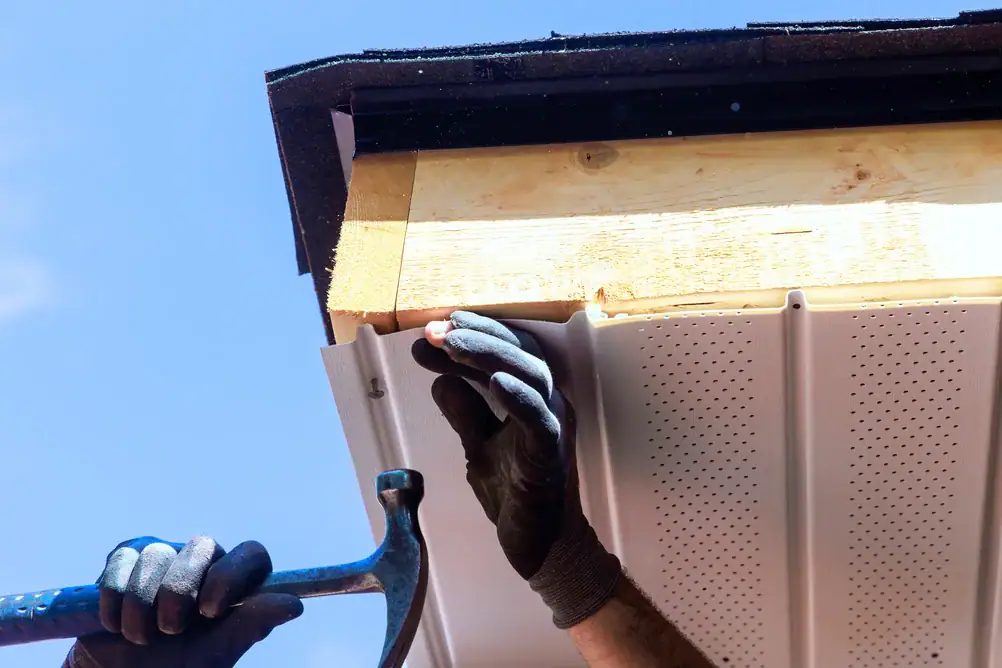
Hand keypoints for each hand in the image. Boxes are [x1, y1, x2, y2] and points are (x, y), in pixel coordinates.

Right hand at [64, 536, 302, 667]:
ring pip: (157, 553)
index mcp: (235, 585)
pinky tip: (115, 625)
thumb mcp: (214, 656)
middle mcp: (205, 563)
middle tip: (171, 630)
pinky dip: (115, 599)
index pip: (252, 554)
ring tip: (142, 637)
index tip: (210, 611)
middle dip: (179, 592)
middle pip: (203, 545)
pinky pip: (122, 560)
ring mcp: (166, 554)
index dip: (232, 575)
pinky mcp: (127, 556)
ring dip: (142, 605)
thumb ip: (250, 627)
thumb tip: (295, 605)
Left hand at [412, 311, 620, 628]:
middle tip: (435, 330)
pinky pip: (538, 419)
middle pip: (519, 352)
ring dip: (489, 354)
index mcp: (531, 397)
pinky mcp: (551, 455)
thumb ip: (464, 413)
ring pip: (529, 375)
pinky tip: (494, 382)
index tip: (436, 326)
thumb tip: (440, 381)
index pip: (507, 350)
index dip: (474, 333)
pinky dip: (518, 397)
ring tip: (453, 343)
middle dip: (476, 335)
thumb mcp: (479, 446)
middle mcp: (547, 403)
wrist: (541, 547)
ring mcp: (552, 427)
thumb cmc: (516, 494)